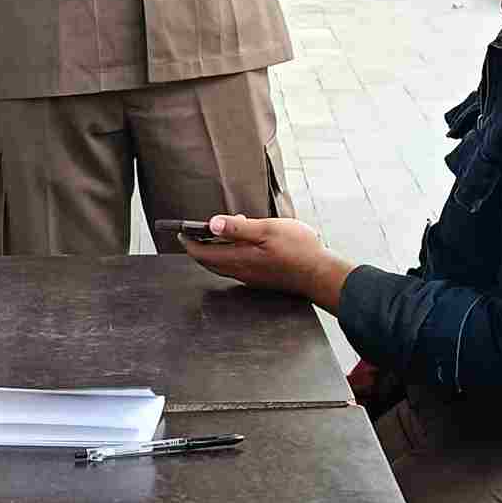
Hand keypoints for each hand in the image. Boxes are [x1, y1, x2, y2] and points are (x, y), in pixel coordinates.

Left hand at [183, 214, 350, 304]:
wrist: (320, 274)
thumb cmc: (299, 251)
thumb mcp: (267, 230)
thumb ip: (238, 228)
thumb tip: (213, 224)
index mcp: (238, 260)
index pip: (202, 254)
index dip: (189, 243)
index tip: (180, 233)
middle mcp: (241, 271)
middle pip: (210, 262)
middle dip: (199, 247)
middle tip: (194, 233)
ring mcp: (251, 277)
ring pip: (223, 264)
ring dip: (217, 250)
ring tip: (223, 231)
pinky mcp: (261, 278)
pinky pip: (237, 266)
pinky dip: (231, 254)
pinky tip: (245, 242)